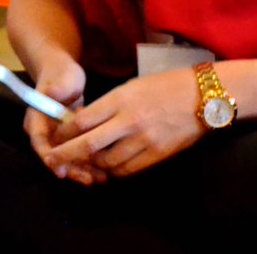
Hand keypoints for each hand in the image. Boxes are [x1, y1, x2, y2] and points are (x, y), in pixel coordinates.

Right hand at [24, 54, 106, 184]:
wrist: (63, 74)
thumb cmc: (60, 75)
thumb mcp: (59, 80)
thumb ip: (56, 88)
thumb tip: (52, 91)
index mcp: (36, 120)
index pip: (40, 142)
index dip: (51, 157)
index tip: (62, 169)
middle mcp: (44, 132)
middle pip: (54, 156)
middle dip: (71, 169)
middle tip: (89, 179)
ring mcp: (56, 137)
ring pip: (66, 158)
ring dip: (81, 169)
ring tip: (100, 178)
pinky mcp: (68, 139)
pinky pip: (76, 153)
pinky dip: (87, 162)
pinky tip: (103, 170)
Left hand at [44, 68, 202, 181]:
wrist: (203, 96)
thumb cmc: (165, 85)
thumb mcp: (132, 86)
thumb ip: (108, 105)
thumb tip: (84, 123)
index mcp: (121, 99)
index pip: (82, 121)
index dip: (64, 133)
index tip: (55, 137)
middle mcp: (129, 121)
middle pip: (88, 145)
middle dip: (66, 156)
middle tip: (53, 162)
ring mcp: (144, 140)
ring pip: (107, 163)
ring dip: (91, 166)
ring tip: (82, 165)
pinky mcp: (157, 155)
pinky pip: (127, 170)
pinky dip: (113, 172)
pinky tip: (107, 169)